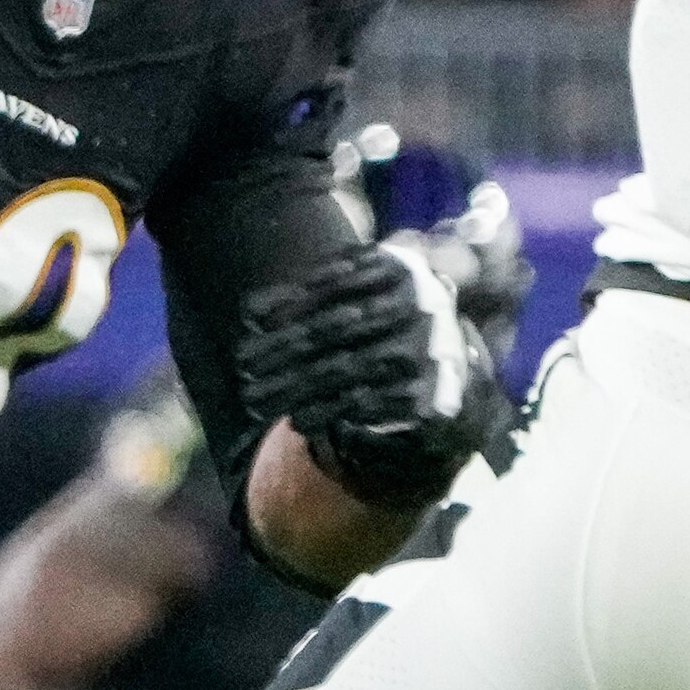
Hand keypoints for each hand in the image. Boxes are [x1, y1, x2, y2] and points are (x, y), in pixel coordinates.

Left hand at [234, 236, 499, 507]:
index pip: (337, 282)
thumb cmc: (381, 322)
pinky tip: (296, 419)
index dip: (291, 301)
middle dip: (283, 347)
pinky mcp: (426, 393)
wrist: (446, 366)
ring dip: (292, 386)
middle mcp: (421, 307)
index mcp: (402, 269)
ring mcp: (425, 352)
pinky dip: (326, 411)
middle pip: (336, 328)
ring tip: (254, 398)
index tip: (251, 320)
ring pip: (345, 369)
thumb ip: (305, 296)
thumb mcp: (353, 295)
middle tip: (243, 365)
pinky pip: (364, 404)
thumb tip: (249, 312)